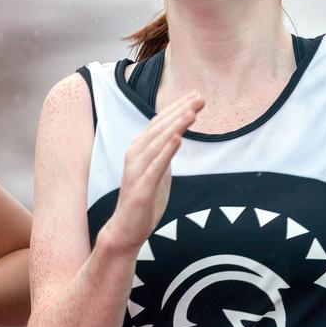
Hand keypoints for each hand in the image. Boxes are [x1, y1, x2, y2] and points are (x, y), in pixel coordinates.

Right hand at [105, 92, 203, 251]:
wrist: (125, 230)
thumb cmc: (143, 202)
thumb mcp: (158, 173)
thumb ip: (164, 155)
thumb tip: (175, 139)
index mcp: (139, 151)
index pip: (159, 124)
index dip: (177, 109)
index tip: (196, 97)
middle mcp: (135, 156)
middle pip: (159, 128)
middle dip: (180, 111)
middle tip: (200, 97)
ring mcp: (137, 171)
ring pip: (157, 143)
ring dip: (175, 126)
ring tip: (192, 112)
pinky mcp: (141, 188)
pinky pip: (156, 167)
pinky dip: (166, 151)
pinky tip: (178, 139)